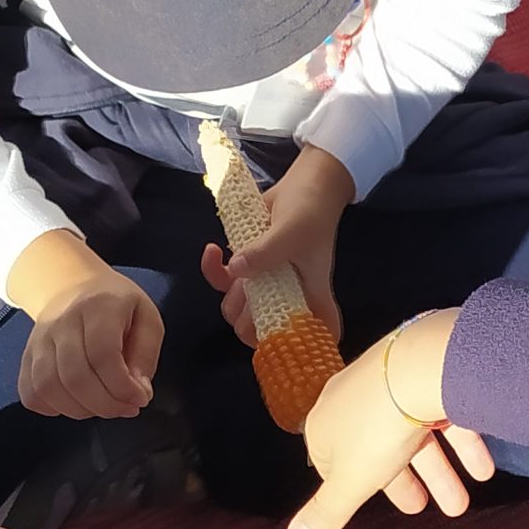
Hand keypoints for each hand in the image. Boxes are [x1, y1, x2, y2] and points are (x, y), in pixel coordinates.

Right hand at [9, 231, 163, 418]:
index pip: (103, 356)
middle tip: (125, 408)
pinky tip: (76, 403)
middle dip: (105, 405)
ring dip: (80, 410)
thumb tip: (138, 391)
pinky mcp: (26, 356)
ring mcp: (39, 340)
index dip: (122, 387)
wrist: (70, 285)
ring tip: (102, 406)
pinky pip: (31, 393)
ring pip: (48, 388)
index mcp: (98, 307)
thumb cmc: (116, 306)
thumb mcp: (147, 318)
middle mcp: (62, 321)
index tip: (139, 398)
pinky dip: (54, 409)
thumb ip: (146, 355)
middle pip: (75, 377)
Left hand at [201, 145, 351, 345]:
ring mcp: (265, 281)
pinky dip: (211, 268)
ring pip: (238, 308)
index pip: (317, 333)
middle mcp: (287, 295)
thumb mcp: (291, 232)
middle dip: (246, 319)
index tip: (282, 343)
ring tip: (232, 266)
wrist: (303, 181)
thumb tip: (236, 270)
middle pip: (263, 329)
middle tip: (247, 294)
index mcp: (309, 295)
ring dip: (227, 294)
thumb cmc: (309, 211)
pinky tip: (212, 249)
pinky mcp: (247, 263)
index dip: (302, 347)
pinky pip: (223, 279)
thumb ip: (265, 253)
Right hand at [285, 309, 493, 528]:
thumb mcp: (350, 482)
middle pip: (379, 450)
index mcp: (327, 424)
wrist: (420, 369)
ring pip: (416, 435)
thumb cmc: (376, 428)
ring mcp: (393, 384)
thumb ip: (326, 514)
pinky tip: (481, 470)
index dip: (353, 486)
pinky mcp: (428, 375)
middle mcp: (356, 400)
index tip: (370, 503)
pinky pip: (444, 414)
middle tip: (422, 508)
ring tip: (460, 504)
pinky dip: (463, 444)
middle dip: (405, 484)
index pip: (332, 460)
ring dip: (439, 473)